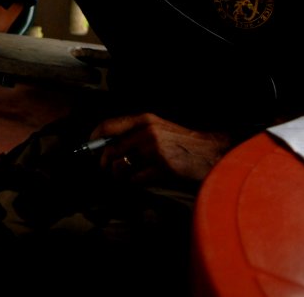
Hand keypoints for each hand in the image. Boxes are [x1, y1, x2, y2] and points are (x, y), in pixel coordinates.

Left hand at [92, 113, 231, 183]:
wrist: (214, 152)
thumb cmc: (183, 144)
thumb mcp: (158, 129)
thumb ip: (135, 133)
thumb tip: (105, 145)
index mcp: (144, 120)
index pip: (107, 126)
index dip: (93, 139)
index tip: (89, 148)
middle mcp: (147, 132)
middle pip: (109, 151)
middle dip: (105, 165)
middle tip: (109, 171)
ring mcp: (155, 149)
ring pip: (120, 167)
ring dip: (120, 176)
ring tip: (128, 177)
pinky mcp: (163, 167)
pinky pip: (135, 179)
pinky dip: (136, 183)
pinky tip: (145, 180)